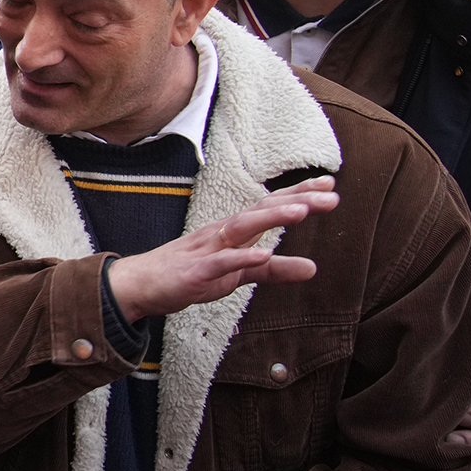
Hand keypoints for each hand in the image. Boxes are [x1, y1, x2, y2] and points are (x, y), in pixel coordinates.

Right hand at [105, 177, 336, 323]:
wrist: (140, 285)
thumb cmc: (188, 274)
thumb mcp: (238, 274)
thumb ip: (274, 270)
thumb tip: (313, 269)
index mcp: (233, 231)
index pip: (270, 207)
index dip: (299, 195)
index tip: (330, 184)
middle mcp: (222, 233)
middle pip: (261, 209)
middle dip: (296, 200)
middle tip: (331, 194)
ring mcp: (207, 250)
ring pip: (242, 228)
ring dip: (272, 217)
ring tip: (302, 211)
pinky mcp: (194, 272)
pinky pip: (220, 263)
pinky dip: (241, 258)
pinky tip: (262, 254)